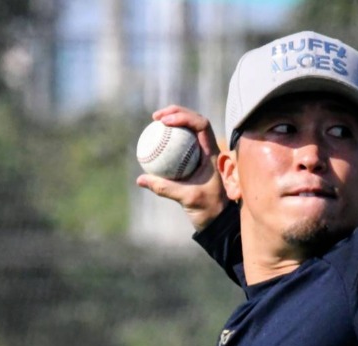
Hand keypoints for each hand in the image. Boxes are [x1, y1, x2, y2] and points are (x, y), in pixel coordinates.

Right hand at [136, 105, 229, 230]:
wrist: (217, 221)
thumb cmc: (208, 209)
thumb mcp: (187, 198)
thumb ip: (165, 188)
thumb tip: (141, 179)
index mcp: (212, 153)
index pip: (202, 125)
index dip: (184, 116)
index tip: (166, 121)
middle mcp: (208, 150)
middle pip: (194, 122)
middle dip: (176, 113)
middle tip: (156, 117)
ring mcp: (200, 155)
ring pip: (187, 132)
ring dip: (173, 122)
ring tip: (155, 122)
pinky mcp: (193, 162)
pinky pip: (180, 146)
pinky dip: (168, 140)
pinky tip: (153, 142)